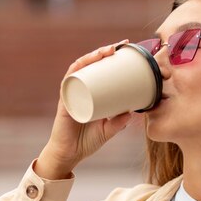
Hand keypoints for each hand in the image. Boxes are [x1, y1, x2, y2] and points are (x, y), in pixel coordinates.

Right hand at [35, 41, 132, 179]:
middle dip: (104, 52)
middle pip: (90, 65)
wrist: (69, 155)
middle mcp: (79, 90)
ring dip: (93, 56)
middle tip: (120, 45)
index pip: (99, 71)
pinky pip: (69, 81)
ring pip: (80, 68)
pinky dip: (77, 70)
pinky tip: (85, 62)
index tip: (126, 51)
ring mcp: (71, 94)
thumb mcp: (109, 130)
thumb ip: (119, 122)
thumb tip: (134, 112)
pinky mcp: (65, 101)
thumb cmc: (86, 142)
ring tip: (107, 51)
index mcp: (89, 94)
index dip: (110, 59)